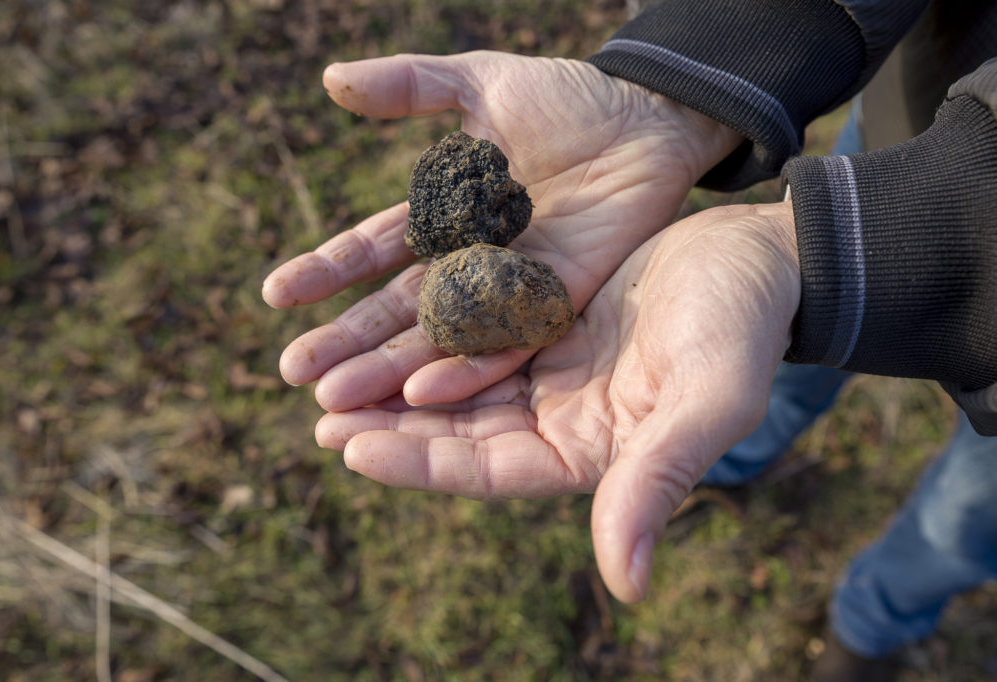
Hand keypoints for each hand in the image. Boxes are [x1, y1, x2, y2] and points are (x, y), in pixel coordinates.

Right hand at [262, 51, 741, 409]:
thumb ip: (409, 87)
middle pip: (394, 308)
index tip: (275, 296)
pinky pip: (501, 344)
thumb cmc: (568, 99)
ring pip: (436, 338)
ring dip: (386, 370)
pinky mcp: (548, 307)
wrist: (647, 118)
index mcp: (442, 214)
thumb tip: (331, 81)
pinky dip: (461, 370)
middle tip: (293, 372)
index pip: (371, 250)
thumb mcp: (480, 84)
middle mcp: (465, 261)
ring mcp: (505, 289)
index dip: (326, 272)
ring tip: (334, 400)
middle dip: (343, 340)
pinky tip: (417, 398)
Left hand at [315, 202, 799, 602]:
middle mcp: (560, 419)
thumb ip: (658, 483)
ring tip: (329, 377)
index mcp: (591, 452)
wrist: (757, 260)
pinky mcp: (545, 318)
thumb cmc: (742, 332)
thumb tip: (628, 588)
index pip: (489, 471)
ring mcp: (549, 369)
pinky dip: (431, 331)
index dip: (422, 463)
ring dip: (397, 382)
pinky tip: (385, 320)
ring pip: (458, 384)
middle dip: (391, 427)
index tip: (354, 450)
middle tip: (320, 417)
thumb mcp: (707, 405)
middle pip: (460, 432)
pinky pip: (475, 329)